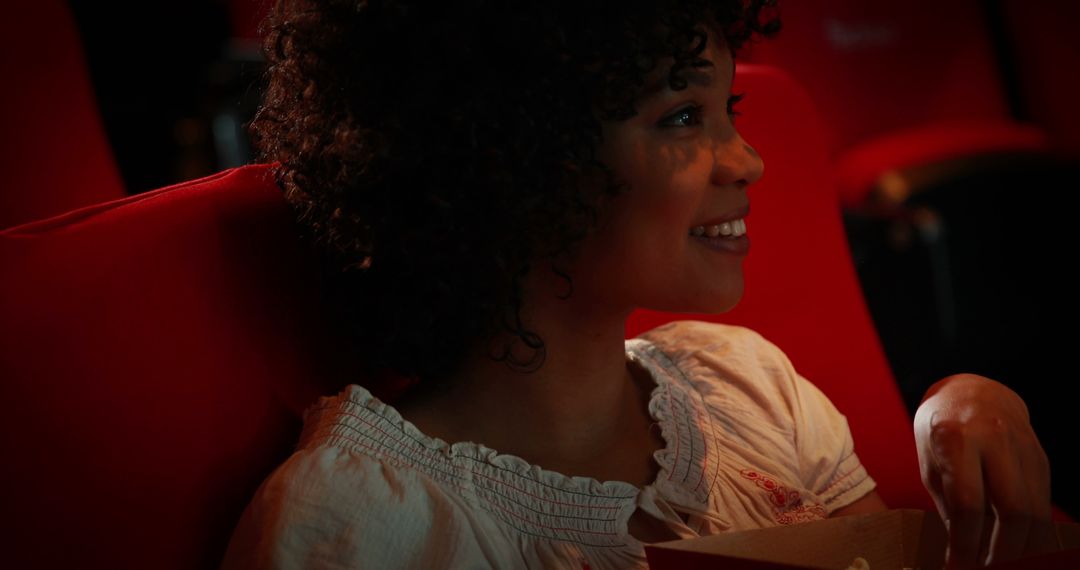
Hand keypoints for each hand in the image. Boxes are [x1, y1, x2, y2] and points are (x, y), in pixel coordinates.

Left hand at [913, 373, 1054, 568]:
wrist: (973, 391)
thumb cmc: (940, 430)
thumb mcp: (930, 463)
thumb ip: (947, 504)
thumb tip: (961, 550)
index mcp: (957, 439)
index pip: (969, 504)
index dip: (965, 544)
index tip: (958, 567)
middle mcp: (996, 441)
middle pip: (1013, 510)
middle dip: (1004, 551)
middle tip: (986, 569)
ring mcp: (1024, 448)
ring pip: (1036, 510)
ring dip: (1023, 546)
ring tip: (1003, 563)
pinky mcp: (1041, 458)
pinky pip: (1043, 502)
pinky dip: (1033, 531)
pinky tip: (1019, 546)